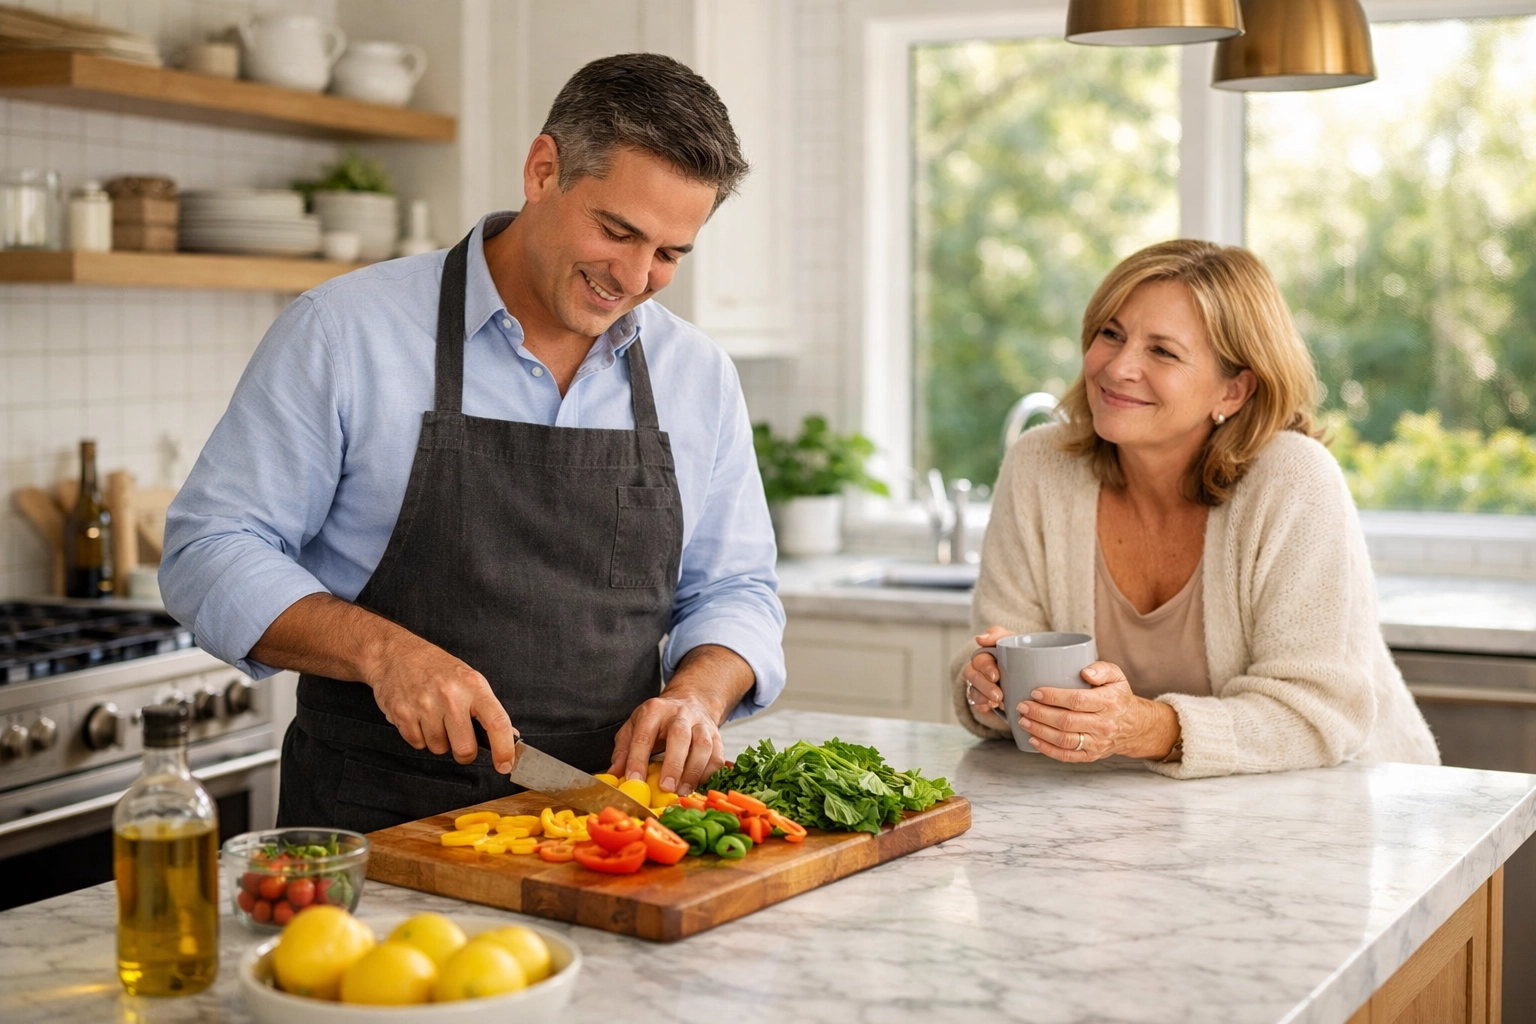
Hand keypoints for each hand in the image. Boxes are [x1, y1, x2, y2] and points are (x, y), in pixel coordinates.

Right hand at [366, 631, 519, 773]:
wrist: (396, 654)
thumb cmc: (437, 668)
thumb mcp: (469, 680)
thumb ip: (487, 708)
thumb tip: (509, 737)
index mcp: (473, 686)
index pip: (496, 722)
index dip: (504, 749)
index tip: (505, 765)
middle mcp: (450, 696)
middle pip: (465, 748)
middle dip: (464, 752)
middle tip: (460, 738)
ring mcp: (424, 705)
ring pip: (439, 749)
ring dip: (439, 741)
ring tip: (434, 717)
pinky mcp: (402, 714)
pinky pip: (417, 744)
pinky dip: (419, 737)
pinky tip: (419, 717)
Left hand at [608, 694, 724, 797]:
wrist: (691, 701)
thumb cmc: (658, 720)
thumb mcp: (634, 726)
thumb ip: (623, 750)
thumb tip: (614, 775)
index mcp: (654, 711)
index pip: (644, 735)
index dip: (637, 759)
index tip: (633, 781)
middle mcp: (680, 714)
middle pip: (679, 736)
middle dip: (673, 764)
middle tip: (665, 788)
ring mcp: (701, 723)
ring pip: (703, 746)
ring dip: (694, 771)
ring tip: (682, 791)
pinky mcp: (716, 735)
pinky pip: (717, 755)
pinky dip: (709, 773)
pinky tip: (697, 785)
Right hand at [962, 625, 1013, 726]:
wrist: (1030, 675)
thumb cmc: (1019, 653)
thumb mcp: (1012, 639)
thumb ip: (997, 634)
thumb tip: (979, 639)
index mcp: (984, 655)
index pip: (979, 660)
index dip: (985, 668)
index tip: (996, 676)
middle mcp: (978, 670)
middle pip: (972, 677)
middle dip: (985, 687)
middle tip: (998, 695)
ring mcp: (979, 686)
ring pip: (973, 692)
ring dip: (984, 698)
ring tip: (998, 703)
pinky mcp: (983, 701)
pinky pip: (976, 705)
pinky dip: (983, 706)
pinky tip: (992, 707)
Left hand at [1015, 661, 1179, 761]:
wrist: (1135, 726)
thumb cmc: (1118, 697)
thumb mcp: (1117, 676)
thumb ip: (1102, 669)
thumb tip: (1085, 671)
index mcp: (1109, 702)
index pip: (1077, 700)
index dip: (1054, 697)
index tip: (1036, 692)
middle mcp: (1104, 725)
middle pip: (1066, 722)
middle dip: (1040, 714)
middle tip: (1023, 706)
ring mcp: (1097, 743)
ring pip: (1064, 740)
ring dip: (1039, 731)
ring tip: (1023, 721)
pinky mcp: (1091, 755)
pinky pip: (1067, 756)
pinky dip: (1047, 750)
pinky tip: (1033, 739)